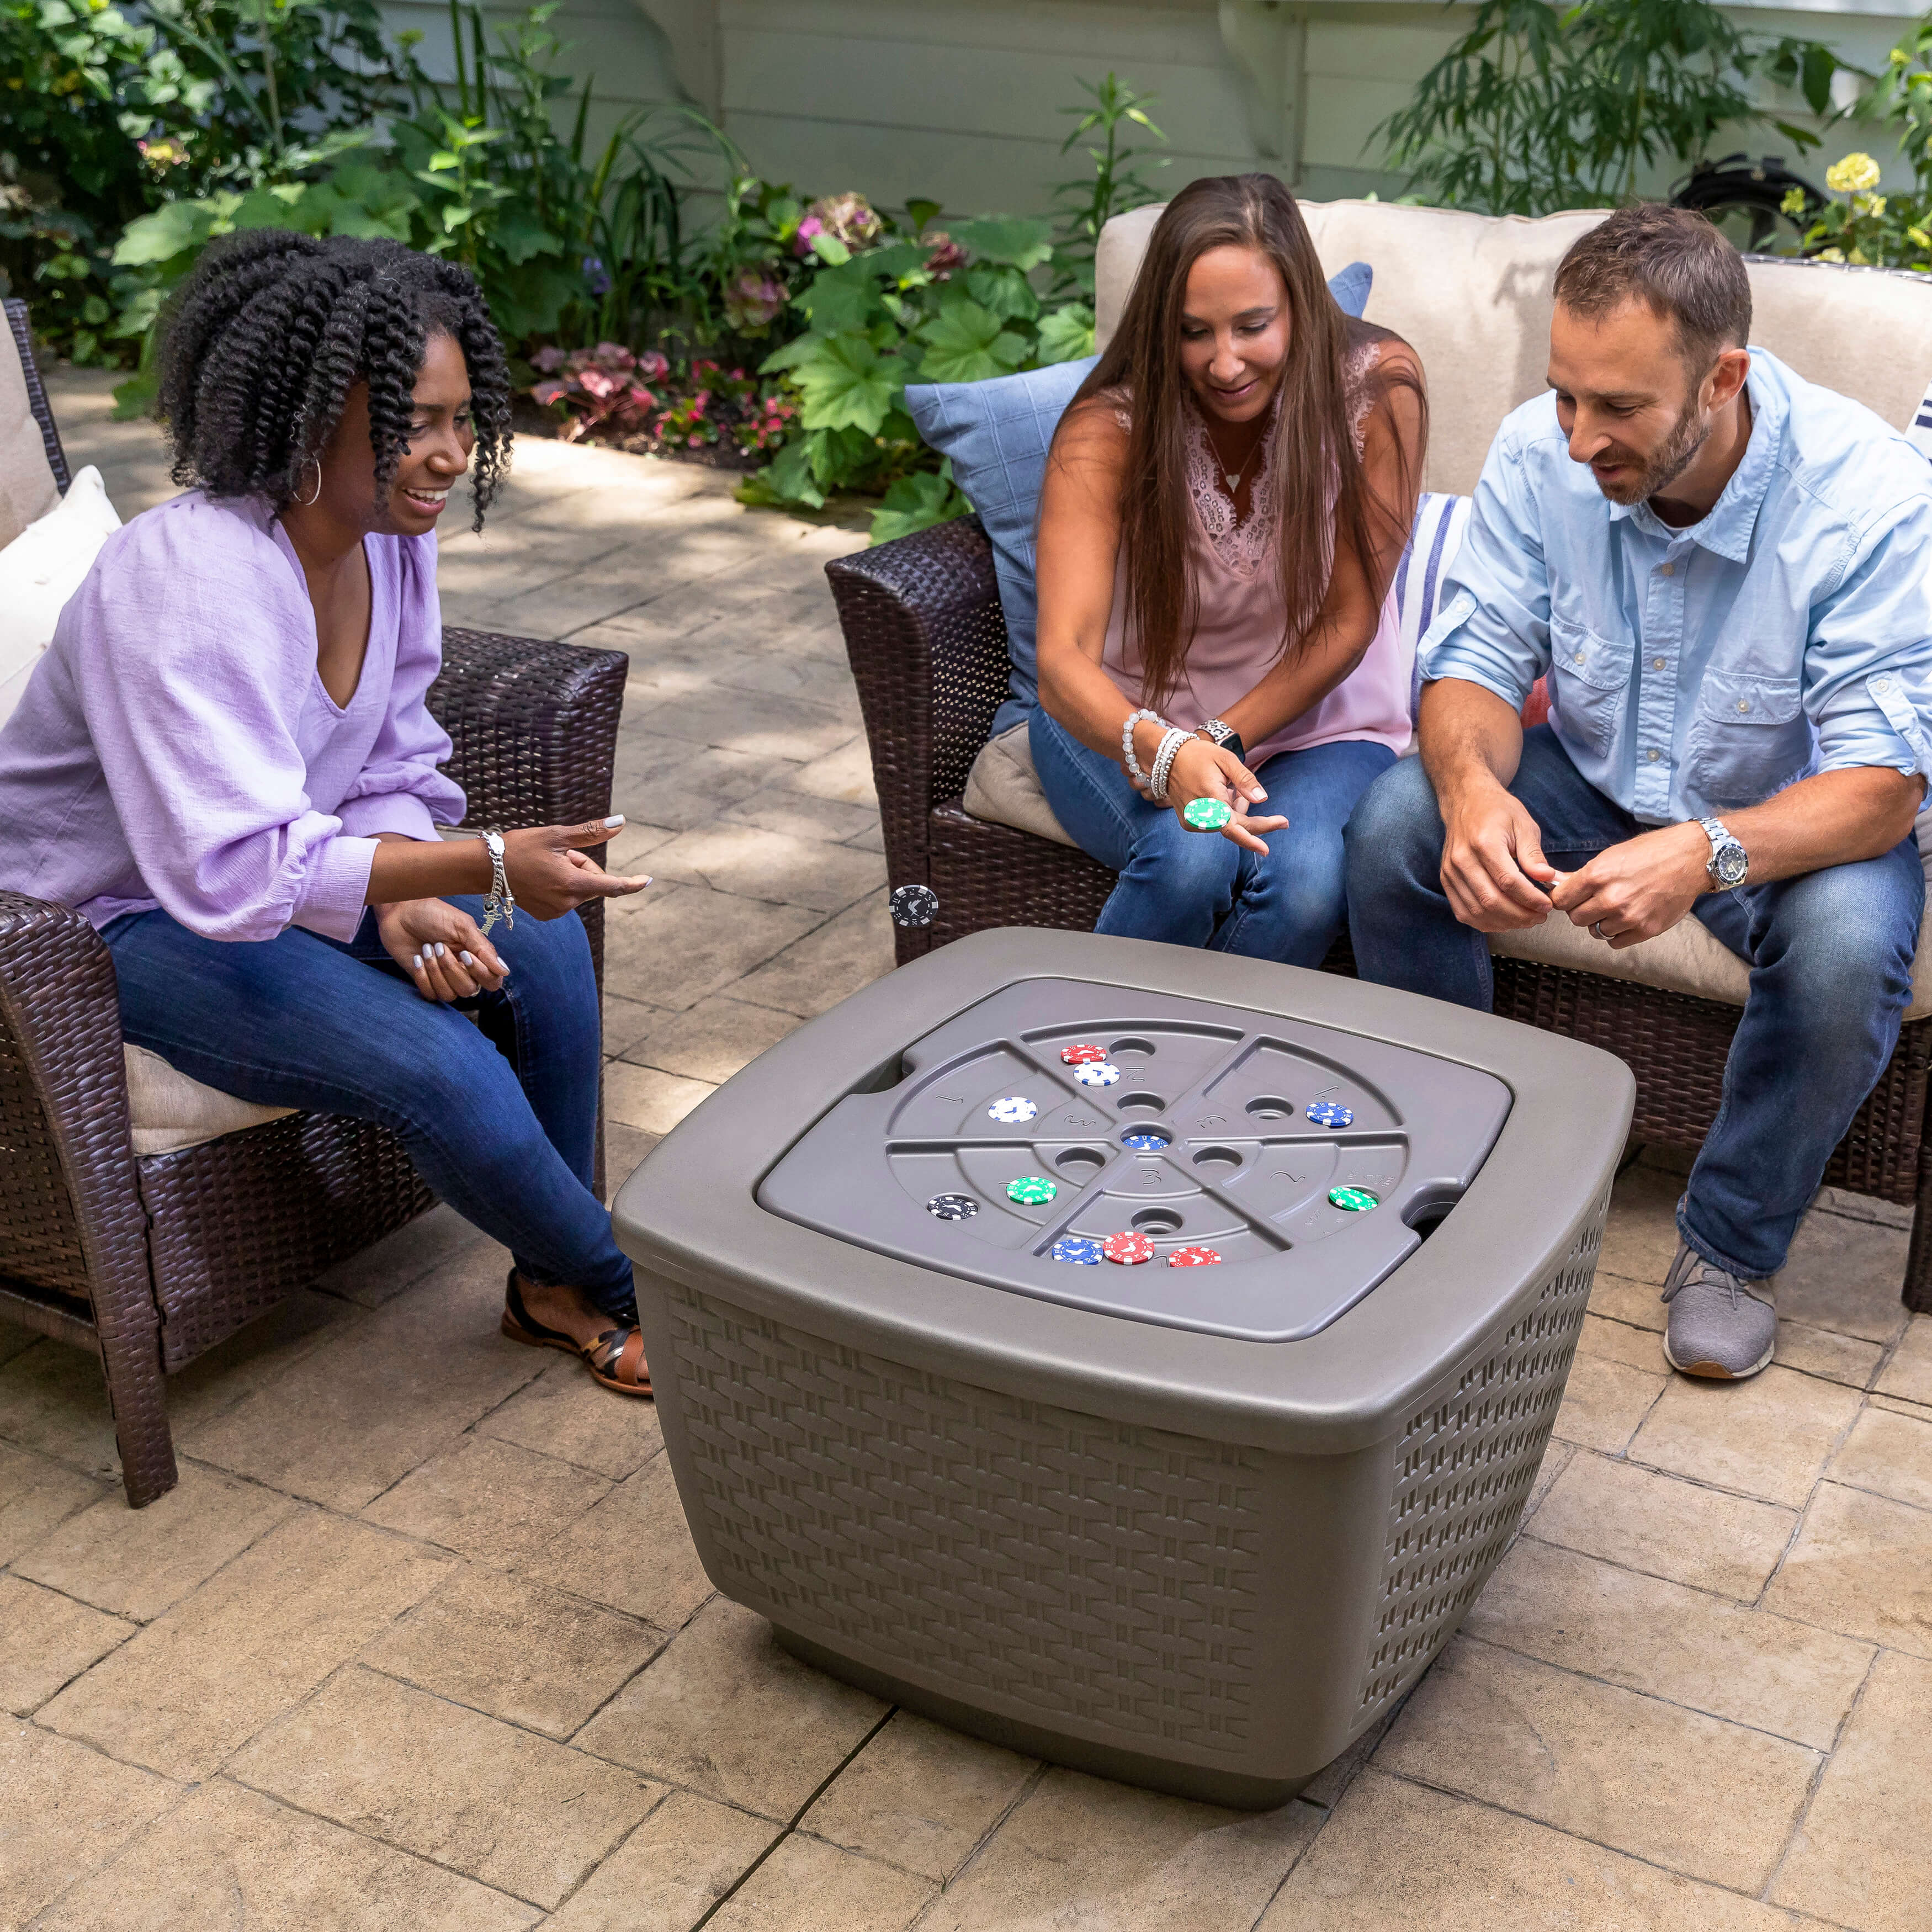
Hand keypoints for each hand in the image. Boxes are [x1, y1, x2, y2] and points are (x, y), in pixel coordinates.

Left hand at [377, 899, 508, 1002]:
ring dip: (435, 972)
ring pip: (449, 995)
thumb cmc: (433, 914)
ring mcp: (443, 978)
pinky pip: (430, 995)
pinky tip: (418, 958)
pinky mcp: (424, 981)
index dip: (481, 973)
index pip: (492, 981)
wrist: (401, 912)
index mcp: (477, 956)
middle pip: (469, 990)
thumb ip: (485, 950)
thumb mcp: (462, 926)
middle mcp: (463, 970)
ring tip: (426, 949)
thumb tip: (505, 972)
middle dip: (451, 969)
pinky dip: (423, 977)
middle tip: (439, 946)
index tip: (464, 953)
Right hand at [502, 819, 652, 919]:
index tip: (647, 880)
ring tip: (543, 864)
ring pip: (578, 889)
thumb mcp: (557, 835)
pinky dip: (559, 885)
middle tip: (558, 852)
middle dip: (582, 865)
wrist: (484, 869)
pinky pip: (565, 898)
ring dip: (569, 875)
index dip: (632, 883)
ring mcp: (556, 911)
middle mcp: (567, 903)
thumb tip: (621, 822)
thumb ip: (591, 832)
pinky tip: (539, 876)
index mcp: (573, 884)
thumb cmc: (519, 847)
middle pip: (592, 881)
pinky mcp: (547, 915)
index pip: (613, 886)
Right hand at [1164, 737, 1287, 854]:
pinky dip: (1224, 813)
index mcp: (1210, 798)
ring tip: (1230, 789)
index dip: (1254, 836)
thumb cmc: (1199, 756)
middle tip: (1281, 821)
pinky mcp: (1189, 824)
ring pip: (1227, 825)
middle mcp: (1199, 815)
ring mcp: (1192, 821)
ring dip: (1236, 812)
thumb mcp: (1226, 759)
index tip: (1269, 846)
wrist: (1167, 760)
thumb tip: (1262, 799)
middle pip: (1236, 828)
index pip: (1234, 826)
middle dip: (1255, 822)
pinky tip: (1219, 796)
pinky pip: (1216, 824)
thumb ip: (1245, 780)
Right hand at [1437, 777, 1558, 931]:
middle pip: (1491, 901)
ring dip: (1504, 922)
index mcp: (1484, 843)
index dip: (1530, 899)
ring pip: (1476, 911)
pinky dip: (1484, 922)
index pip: (1508, 882)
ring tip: (1525, 920)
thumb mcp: (1523, 824)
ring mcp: (1450, 872)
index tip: (1548, 905)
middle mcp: (1463, 860)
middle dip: (1520, 915)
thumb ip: (1533, 854)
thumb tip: (1548, 879)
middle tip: (1540, 917)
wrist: (1465, 800)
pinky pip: (1462, 912)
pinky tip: (1503, 921)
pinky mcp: (1446, 880)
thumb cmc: (1498, 811)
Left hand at [1549, 822, 1707, 948]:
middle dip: (1582, 910)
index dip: (1564, 899)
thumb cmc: (1650, 852)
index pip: (1560, 900)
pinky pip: (1615, 942)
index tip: (1570, 897)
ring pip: (1596, 931)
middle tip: (1595, 901)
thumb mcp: (1611, 855)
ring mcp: (1629, 917)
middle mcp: (1611, 899)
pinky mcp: (1646, 930)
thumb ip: (1583, 875)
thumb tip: (1557, 884)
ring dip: (1601, 922)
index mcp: (1597, 876)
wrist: (1692, 859)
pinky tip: (1626, 919)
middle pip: (1576, 918)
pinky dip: (1617, 933)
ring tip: (1616, 908)